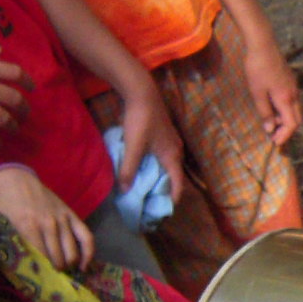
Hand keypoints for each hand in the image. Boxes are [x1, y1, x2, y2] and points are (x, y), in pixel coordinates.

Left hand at [0, 164, 94, 270]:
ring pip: (72, 252)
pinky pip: (86, 237)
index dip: (41, 274)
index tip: (39, 283)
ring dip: (69, 266)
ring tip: (63, 274)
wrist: (15, 180)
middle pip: (58, 258)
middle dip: (55, 273)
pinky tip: (84, 265)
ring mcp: (62, 219)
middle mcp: (48, 224)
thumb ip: (3, 244)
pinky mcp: (71, 215)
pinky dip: (88, 253)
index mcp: (27, 226)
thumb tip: (9, 269)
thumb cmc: (3, 205)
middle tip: (50, 280)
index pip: (40, 258)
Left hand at [117, 80, 186, 201]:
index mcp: (172, 156)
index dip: (174, 197)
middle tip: (154, 198)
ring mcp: (172, 139)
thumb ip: (128, 170)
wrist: (141, 92)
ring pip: (169, 162)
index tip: (166, 209)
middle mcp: (176, 149)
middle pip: (174, 173)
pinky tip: (145, 161)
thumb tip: (124, 190)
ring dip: (161, 173)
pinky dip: (158, 161)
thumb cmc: (140, 122)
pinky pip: (165, 153)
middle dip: (166, 187)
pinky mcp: (165, 131)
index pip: (178, 183)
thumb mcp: (132, 147)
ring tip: (149, 182)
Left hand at [243, 37, 302, 145]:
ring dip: (286, 120)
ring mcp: (293, 87)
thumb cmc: (257, 69)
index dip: (285, 136)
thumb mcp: (257, 93)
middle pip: (297, 119)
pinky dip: (286, 110)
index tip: (275, 142)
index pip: (291, 124)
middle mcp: (294, 94)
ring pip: (296, 110)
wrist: (263, 45)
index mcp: (286, 99)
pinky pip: (292, 101)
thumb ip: (265, 112)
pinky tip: (273, 108)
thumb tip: (270, 129)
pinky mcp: (290, 80)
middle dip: (287, 130)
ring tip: (271, 123)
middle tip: (274, 136)